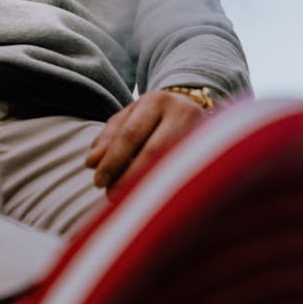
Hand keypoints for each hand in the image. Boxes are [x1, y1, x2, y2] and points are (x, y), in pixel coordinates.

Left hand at [85, 90, 209, 198]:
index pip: (130, 134)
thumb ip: (109, 137)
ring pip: (172, 165)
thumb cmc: (153, 117)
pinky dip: (164, 188)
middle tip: (110, 196)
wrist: (194, 107)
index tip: (98, 182)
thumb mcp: (129, 119)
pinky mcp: (211, 149)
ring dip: (147, 186)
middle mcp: (182, 113)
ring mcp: (201, 132)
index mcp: (156, 101)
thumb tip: (91, 162)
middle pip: (152, 152)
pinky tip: (151, 200)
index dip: (112, 160)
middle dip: (128, 177)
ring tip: (127, 202)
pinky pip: (185, 174)